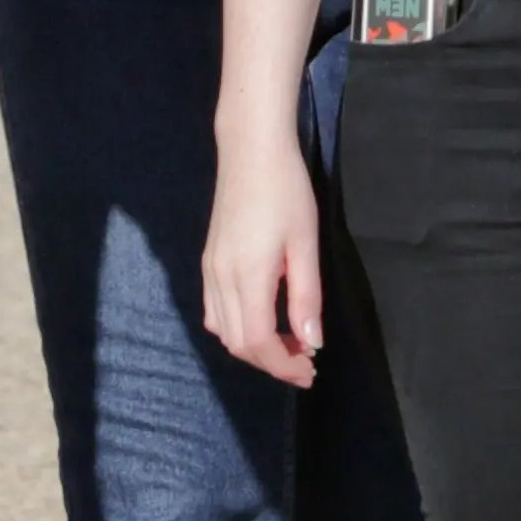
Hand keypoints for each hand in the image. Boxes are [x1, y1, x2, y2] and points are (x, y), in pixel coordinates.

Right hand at [202, 127, 328, 386]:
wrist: (250, 149)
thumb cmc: (287, 191)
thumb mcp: (306, 244)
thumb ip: (306, 297)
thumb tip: (311, 343)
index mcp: (247, 276)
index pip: (257, 343)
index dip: (283, 366)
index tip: (310, 371)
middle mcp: (220, 278)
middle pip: (237, 343)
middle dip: (271, 361)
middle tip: (306, 360)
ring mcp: (209, 269)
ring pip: (222, 330)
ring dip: (253, 347)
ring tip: (288, 342)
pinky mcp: (208, 260)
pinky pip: (214, 311)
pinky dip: (236, 328)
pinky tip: (262, 318)